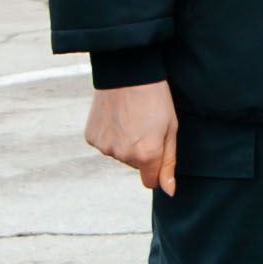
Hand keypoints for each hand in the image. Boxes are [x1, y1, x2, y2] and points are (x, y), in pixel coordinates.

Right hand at [86, 78, 180, 194]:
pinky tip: (115, 117)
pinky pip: (104, 144)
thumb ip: (168, 164)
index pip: (150, 182)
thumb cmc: (156, 99)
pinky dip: (109, 134)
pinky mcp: (92, 138)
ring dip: (124, 142)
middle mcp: (123, 155)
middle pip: (134, 166)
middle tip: (143, 124)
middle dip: (140, 151)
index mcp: (147, 155)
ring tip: (129, 117)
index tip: (155, 150)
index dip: (155, 167)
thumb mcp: (170, 130)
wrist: (128, 72)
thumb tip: (168, 191)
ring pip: (118, 155)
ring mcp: (105, 147)